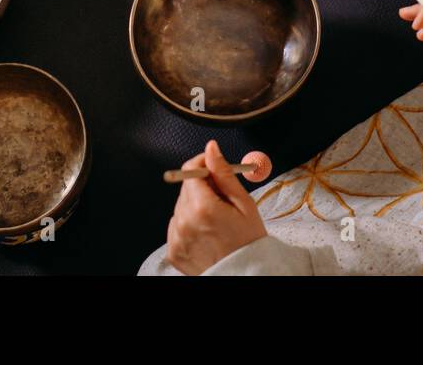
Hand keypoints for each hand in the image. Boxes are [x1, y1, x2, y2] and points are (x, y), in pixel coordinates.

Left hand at [166, 140, 266, 274]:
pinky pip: (177, 226)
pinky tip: (206, 232)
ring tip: (215, 220)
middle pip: (186, 188)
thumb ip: (223, 174)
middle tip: (222, 199)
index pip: (190, 170)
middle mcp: (185, 222)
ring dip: (195, 206)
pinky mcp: (173, 251)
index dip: (202, 164)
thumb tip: (211, 148)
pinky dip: (188, 224)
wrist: (246, 275)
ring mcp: (177, 238)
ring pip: (181, 207)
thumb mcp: (243, 203)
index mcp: (203, 207)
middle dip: (202, 187)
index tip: (213, 166)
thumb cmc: (249, 241)